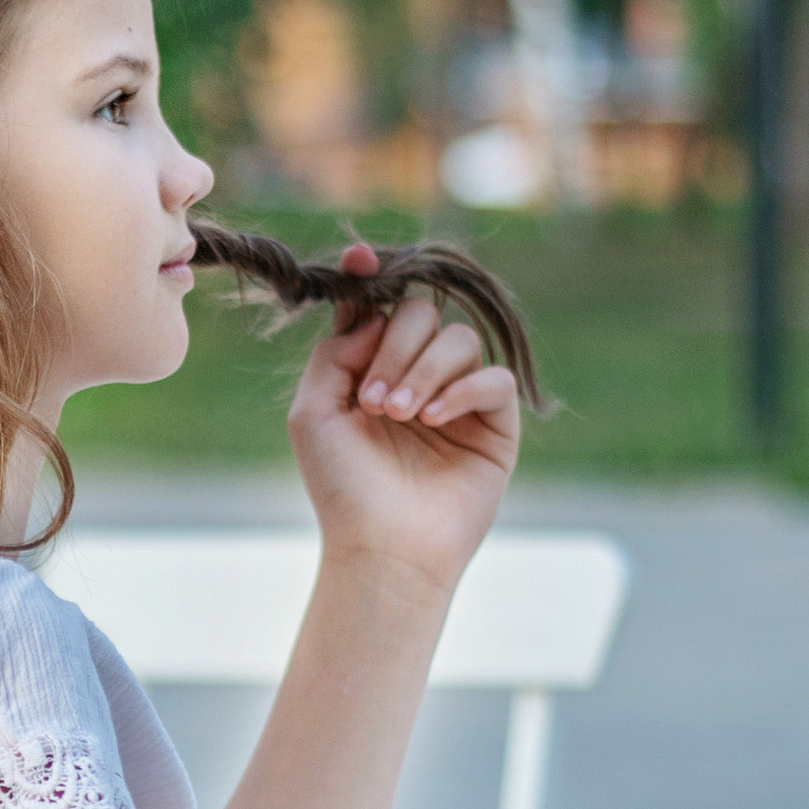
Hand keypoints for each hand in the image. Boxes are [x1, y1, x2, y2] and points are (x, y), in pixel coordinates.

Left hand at [287, 243, 519, 590]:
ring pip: (458, 339)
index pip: (379, 308)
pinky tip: (434, 420)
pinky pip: (494, 378)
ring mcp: (458, 397)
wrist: (383, 547)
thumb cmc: (343, 487)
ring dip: (424, 371)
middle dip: (396, 346)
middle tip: (375, 401)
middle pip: (422, 314)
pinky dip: (463, 390)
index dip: (372, 277)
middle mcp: (416, 375)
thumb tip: (373, 312)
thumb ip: (335, 351)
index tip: (356, 261)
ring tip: (400, 415)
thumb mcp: (313, 411)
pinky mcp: (495, 424)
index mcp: (371, 369)